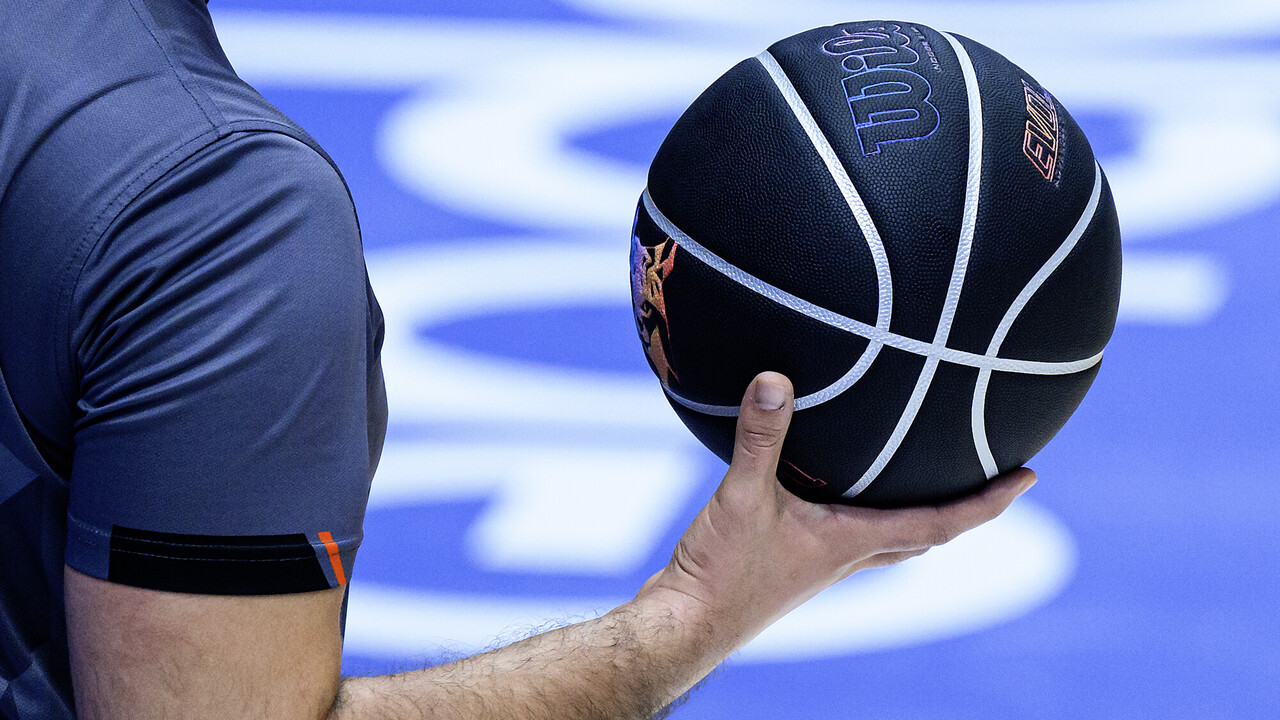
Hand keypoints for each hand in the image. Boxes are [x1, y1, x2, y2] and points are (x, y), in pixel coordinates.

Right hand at [636, 372, 1036, 654]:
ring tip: (930, 477)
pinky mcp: (791, 560)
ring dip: (919, 512)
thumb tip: (776, 378)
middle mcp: (847, 556)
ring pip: (888, 537)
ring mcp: (821, 563)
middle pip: (924, 535)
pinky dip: (863, 508)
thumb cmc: (721, 575)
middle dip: (964, 509)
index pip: (941, 523)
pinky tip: (833, 482)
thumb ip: (761, 437)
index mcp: (852, 544)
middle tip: (993, 478)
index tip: (1030, 476)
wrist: (685, 624)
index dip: (989, 502)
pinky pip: (846, 531)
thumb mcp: (741, 497)